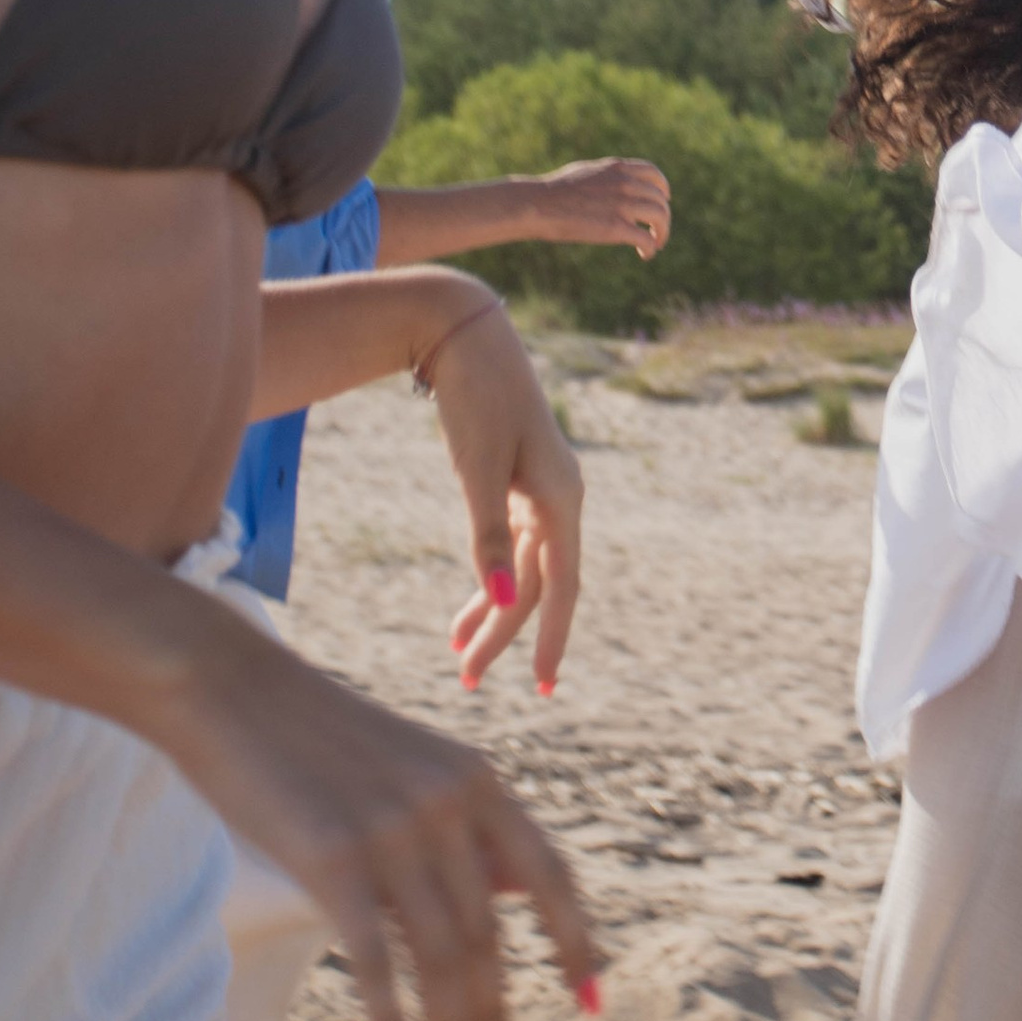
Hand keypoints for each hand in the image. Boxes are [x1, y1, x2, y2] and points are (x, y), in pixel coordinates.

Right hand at [162, 606, 600, 1020]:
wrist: (227, 686)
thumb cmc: (314, 734)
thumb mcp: (412, 763)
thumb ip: (464, 824)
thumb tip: (515, 891)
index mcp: (477, 778)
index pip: (549, 875)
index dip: (575, 944)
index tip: (591, 1006)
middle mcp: (448, 803)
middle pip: (488, 935)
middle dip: (495, 1014)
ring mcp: (393, 830)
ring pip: (442, 957)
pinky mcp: (332, 858)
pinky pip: (377, 964)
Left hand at [426, 303, 584, 695]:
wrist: (465, 333)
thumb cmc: (474, 401)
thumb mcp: (477, 472)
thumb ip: (489, 538)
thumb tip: (501, 602)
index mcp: (561, 498)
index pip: (561, 587)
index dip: (552, 639)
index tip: (544, 687)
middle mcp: (561, 498)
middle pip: (538, 582)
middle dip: (505, 633)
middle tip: (467, 679)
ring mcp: (543, 490)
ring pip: (524, 566)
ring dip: (493, 608)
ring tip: (459, 655)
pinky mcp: (521, 481)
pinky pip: (513, 543)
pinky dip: (491, 573)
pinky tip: (471, 599)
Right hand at [535, 156, 669, 255]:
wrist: (538, 204)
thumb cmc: (555, 191)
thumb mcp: (587, 172)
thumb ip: (607, 176)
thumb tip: (615, 181)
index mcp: (617, 168)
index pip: (654, 175)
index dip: (663, 190)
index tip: (662, 201)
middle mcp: (625, 183)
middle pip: (660, 200)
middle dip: (663, 218)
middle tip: (658, 232)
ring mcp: (622, 204)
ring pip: (660, 218)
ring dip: (662, 233)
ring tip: (656, 243)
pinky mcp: (616, 227)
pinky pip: (646, 238)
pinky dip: (651, 248)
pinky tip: (645, 254)